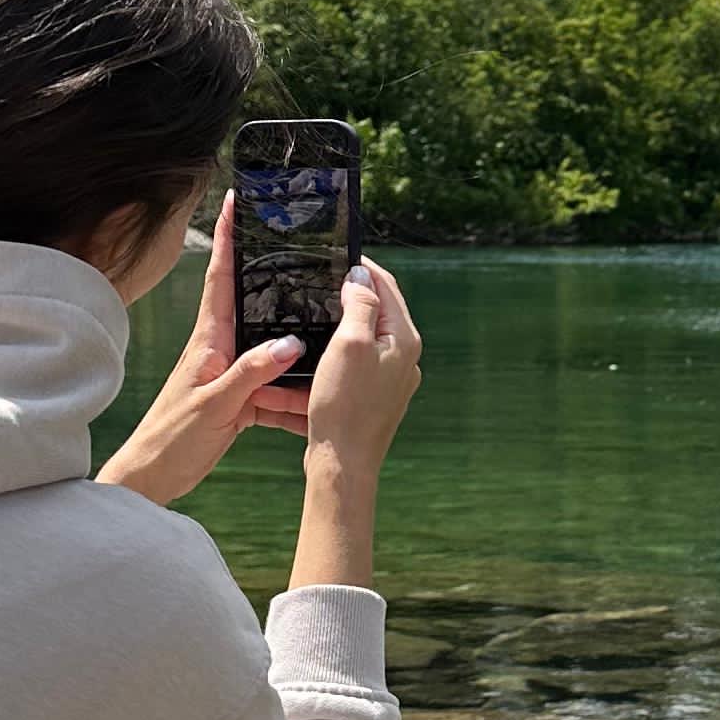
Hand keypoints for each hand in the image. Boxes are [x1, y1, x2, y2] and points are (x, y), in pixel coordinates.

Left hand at [96, 219, 305, 506]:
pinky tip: (317, 388)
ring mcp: (229, 371)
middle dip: (269, 268)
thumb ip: (251, 372)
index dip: (228, 236)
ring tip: (325, 314)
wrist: (152, 477)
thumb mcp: (213, 404)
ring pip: (270, 343)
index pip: (220, 276)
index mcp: (208, 339)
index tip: (237, 200)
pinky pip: (274, 382)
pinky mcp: (238, 397)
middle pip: (249, 298)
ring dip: (294, 332)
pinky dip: (295, 386)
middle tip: (295, 238)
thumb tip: (291, 342)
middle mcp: (219, 348)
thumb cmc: (171, 439)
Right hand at [304, 259, 420, 480]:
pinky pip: (355, 364)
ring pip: (365, 338)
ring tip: (315, 309)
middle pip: (379, 311)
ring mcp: (390, 380)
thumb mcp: (350, 344)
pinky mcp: (373, 398)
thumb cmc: (344, 405)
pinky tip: (316, 351)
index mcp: (404, 340)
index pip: (387, 287)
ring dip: (340, 322)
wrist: (343, 465)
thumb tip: (361, 276)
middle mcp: (404, 359)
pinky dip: (335, 352)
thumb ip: (361, 304)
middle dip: (351, 293)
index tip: (337, 254)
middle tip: (322, 279)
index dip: (363, 266)